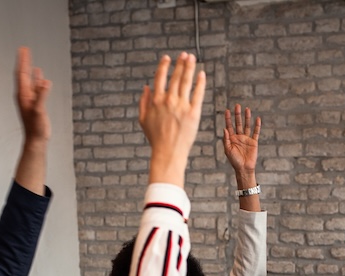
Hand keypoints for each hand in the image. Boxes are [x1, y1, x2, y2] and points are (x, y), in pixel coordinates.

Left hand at [15, 47, 51, 143]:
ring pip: (29, 80)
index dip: (22, 61)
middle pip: (23, 74)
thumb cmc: (35, 127)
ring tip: (30, 59)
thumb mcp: (39, 110)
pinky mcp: (36, 103)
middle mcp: (24, 95)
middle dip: (24, 62)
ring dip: (30, 69)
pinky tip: (40, 76)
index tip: (23, 50)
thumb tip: (46, 82)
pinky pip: (36, 88)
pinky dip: (38, 80)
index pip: (21, 73)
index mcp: (22, 94)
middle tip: (25, 49)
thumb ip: (42, 95)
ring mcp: (30, 99)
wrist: (35, 139)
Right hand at [139, 52, 206, 186]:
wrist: (168, 152)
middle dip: (180, 63)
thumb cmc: (155, 138)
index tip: (167, 58)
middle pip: (175, 77)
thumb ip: (143, 102)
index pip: (160, 77)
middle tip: (185, 54)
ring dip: (189, 67)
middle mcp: (168, 100)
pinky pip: (198, 94)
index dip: (164, 66)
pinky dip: (200, 83)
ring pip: (186, 82)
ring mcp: (181, 106)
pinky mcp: (193, 113)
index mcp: (156, 100)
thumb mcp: (143, 120)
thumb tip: (146, 87)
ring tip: (192, 58)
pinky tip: (202, 75)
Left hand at [223, 104, 260, 177]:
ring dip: (247, 118)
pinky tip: (257, 119)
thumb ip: (226, 139)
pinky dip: (257, 126)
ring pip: (247, 125)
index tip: (227, 110)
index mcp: (231, 138)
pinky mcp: (254, 142)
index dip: (228, 118)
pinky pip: (256, 132)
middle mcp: (239, 137)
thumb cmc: (234, 161)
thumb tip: (224, 129)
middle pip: (238, 123)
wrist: (244, 169)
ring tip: (247, 109)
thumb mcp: (227, 150)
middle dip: (237, 115)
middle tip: (237, 105)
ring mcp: (247, 139)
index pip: (229, 126)